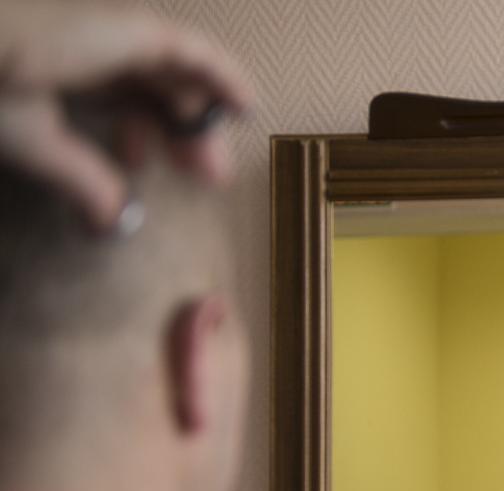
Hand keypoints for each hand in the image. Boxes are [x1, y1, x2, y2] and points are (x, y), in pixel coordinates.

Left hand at [0, 1, 252, 228]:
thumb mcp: (21, 134)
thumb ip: (79, 176)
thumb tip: (118, 218)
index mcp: (97, 36)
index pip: (182, 48)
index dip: (222, 79)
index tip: (249, 113)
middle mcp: (85, 26)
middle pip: (160, 63)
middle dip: (189, 116)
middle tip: (207, 174)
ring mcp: (59, 35)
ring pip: (126, 71)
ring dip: (149, 117)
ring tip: (154, 166)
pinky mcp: (36, 48)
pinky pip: (93, 73)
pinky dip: (111, 108)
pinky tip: (108, 146)